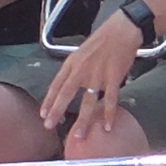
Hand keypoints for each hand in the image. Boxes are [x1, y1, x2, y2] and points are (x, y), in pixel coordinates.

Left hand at [38, 11, 141, 131]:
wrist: (122, 29)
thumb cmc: (103, 39)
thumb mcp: (82, 51)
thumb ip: (75, 69)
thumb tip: (68, 85)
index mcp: (72, 62)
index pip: (56, 84)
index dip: (49, 100)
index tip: (42, 114)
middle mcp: (82, 69)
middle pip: (66, 94)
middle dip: (57, 111)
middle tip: (49, 126)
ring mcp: (98, 74)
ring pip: (88, 102)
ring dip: (83, 120)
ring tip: (78, 135)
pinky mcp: (114, 77)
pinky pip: (110, 99)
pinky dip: (109, 114)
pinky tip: (108, 126)